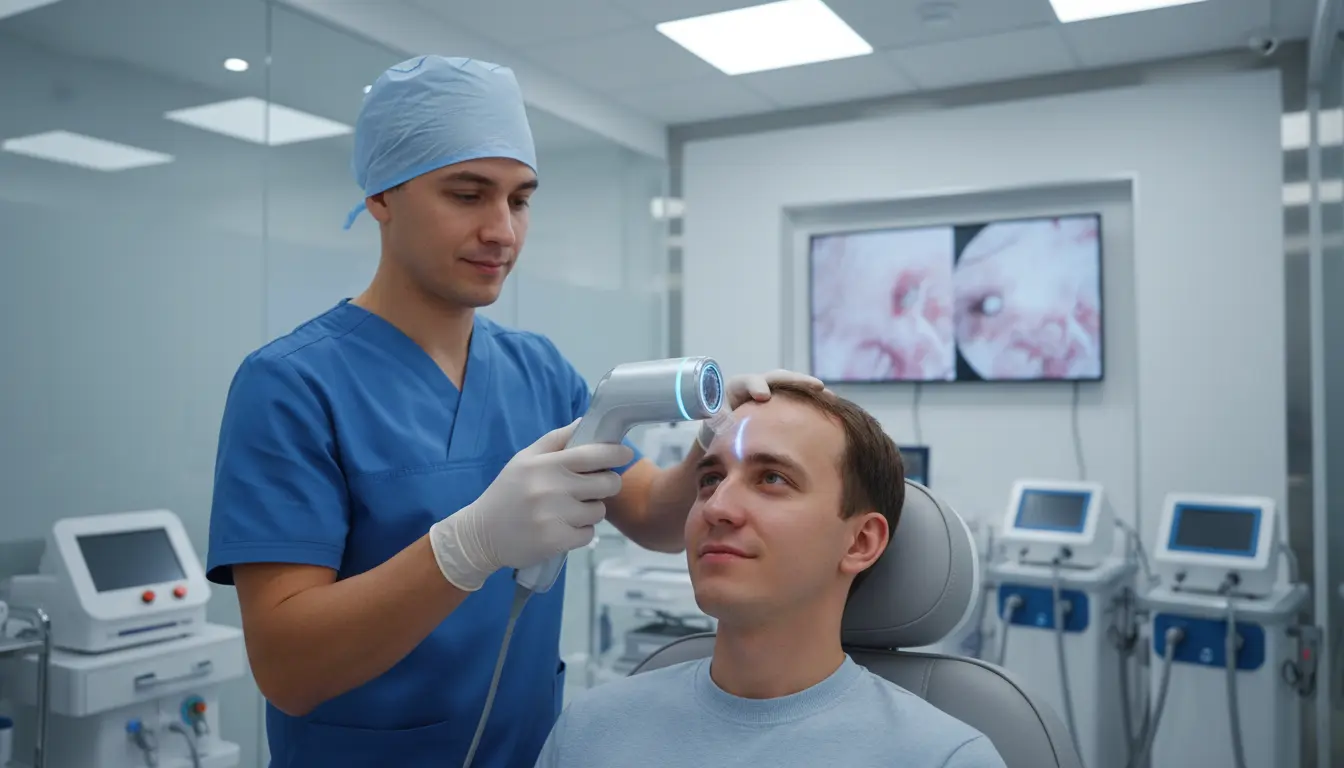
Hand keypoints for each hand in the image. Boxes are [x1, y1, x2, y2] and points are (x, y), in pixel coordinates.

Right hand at [428, 421, 633, 590]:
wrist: (480, 534)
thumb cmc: (507, 492)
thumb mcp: (525, 459)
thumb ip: (556, 440)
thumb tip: (585, 421)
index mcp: (545, 465)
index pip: (593, 454)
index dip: (616, 452)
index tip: (624, 453)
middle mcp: (552, 489)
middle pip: (606, 483)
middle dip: (607, 484)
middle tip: (594, 487)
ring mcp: (555, 516)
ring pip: (599, 510)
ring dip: (591, 511)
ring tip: (569, 510)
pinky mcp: (556, 541)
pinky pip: (589, 534)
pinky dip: (581, 532)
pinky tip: (562, 528)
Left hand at [697, 369, 829, 448]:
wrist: (724, 433)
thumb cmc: (717, 429)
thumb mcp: (714, 425)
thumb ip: (719, 422)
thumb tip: (726, 424)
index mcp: (736, 387)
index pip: (747, 381)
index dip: (756, 386)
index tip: (763, 396)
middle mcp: (756, 384)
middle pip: (777, 377)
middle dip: (796, 380)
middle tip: (815, 385)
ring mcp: (771, 391)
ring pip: (792, 385)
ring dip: (810, 388)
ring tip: (829, 395)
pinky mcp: (781, 402)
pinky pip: (798, 397)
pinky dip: (812, 400)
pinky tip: (830, 407)